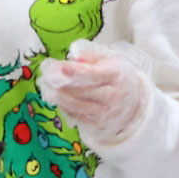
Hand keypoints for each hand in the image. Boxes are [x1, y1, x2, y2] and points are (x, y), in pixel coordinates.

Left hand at [36, 39, 151, 143]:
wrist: (131, 98)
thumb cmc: (113, 73)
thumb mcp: (107, 58)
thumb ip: (90, 55)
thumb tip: (75, 57)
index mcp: (116, 75)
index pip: (95, 74)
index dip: (76, 71)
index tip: (59, 67)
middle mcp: (113, 95)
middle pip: (83, 91)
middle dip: (62, 84)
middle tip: (47, 76)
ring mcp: (106, 111)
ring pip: (77, 105)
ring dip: (58, 95)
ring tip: (47, 86)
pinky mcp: (98, 122)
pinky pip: (76, 114)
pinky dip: (63, 105)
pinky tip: (56, 96)